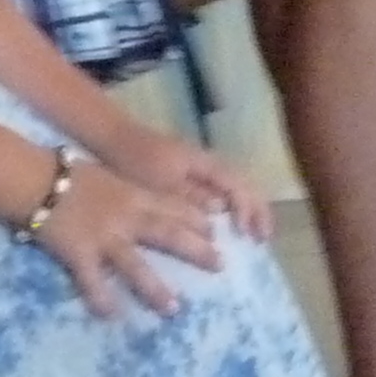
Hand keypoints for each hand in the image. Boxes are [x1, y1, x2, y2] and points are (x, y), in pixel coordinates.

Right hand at [33, 159, 222, 318]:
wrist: (35, 179)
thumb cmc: (67, 173)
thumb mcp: (106, 176)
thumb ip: (126, 191)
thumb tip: (144, 204)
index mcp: (132, 195)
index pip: (172, 207)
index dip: (196, 219)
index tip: (216, 231)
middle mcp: (125, 218)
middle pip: (167, 234)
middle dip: (195, 250)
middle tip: (220, 265)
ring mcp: (103, 238)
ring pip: (135, 266)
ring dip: (155, 289)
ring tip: (173, 309)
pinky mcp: (79, 254)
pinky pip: (92, 281)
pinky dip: (101, 299)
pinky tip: (111, 316)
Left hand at [105, 130, 273, 242]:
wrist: (112, 137)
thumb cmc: (133, 161)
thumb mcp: (158, 184)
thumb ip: (189, 197)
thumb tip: (220, 211)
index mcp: (204, 163)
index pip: (238, 186)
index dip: (248, 211)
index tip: (249, 236)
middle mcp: (209, 162)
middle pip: (245, 184)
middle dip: (257, 210)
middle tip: (263, 239)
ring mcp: (202, 166)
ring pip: (236, 185)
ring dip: (248, 208)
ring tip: (253, 233)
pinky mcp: (191, 172)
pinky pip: (222, 187)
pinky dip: (233, 204)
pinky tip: (230, 222)